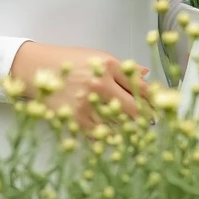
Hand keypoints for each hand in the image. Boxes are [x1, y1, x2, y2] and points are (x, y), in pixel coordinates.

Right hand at [9, 41, 152, 133]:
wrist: (37, 68)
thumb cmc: (67, 61)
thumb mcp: (96, 57)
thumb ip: (122, 68)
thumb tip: (146, 75)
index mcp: (108, 66)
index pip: (140, 86)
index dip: (154, 99)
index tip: (162, 107)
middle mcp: (101, 84)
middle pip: (135, 108)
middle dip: (147, 118)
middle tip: (152, 124)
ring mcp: (89, 104)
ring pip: (120, 124)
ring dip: (131, 132)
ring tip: (139, 136)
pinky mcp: (78, 120)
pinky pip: (101, 136)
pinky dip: (111, 140)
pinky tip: (117, 141)